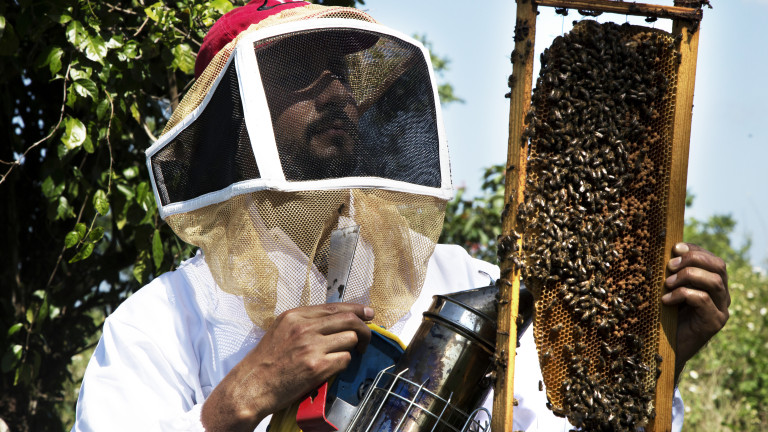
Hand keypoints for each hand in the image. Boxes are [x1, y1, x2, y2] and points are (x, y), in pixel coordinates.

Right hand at [201, 303, 373, 431]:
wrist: (252, 386)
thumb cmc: (266, 360)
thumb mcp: (281, 330)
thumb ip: (305, 322)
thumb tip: (334, 319)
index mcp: (296, 316)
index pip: (335, 307)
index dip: (356, 309)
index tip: (368, 313)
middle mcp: (304, 328)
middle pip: (348, 320)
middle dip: (363, 328)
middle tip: (366, 338)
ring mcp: (312, 347)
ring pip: (350, 339)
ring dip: (354, 347)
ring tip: (349, 354)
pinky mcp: (317, 367)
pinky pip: (345, 359)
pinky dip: (344, 363)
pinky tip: (334, 366)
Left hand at [662, 242, 728, 380]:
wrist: (666, 349)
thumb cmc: (665, 316)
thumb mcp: (670, 290)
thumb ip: (673, 273)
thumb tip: (665, 250)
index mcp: (713, 285)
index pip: (713, 259)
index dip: (695, 250)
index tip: (674, 247)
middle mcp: (722, 296)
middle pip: (719, 266)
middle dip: (693, 260)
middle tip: (669, 266)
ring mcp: (721, 310)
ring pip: (714, 281)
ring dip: (687, 276)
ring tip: (667, 283)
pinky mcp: (713, 323)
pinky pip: (703, 299)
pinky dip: (682, 294)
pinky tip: (666, 300)